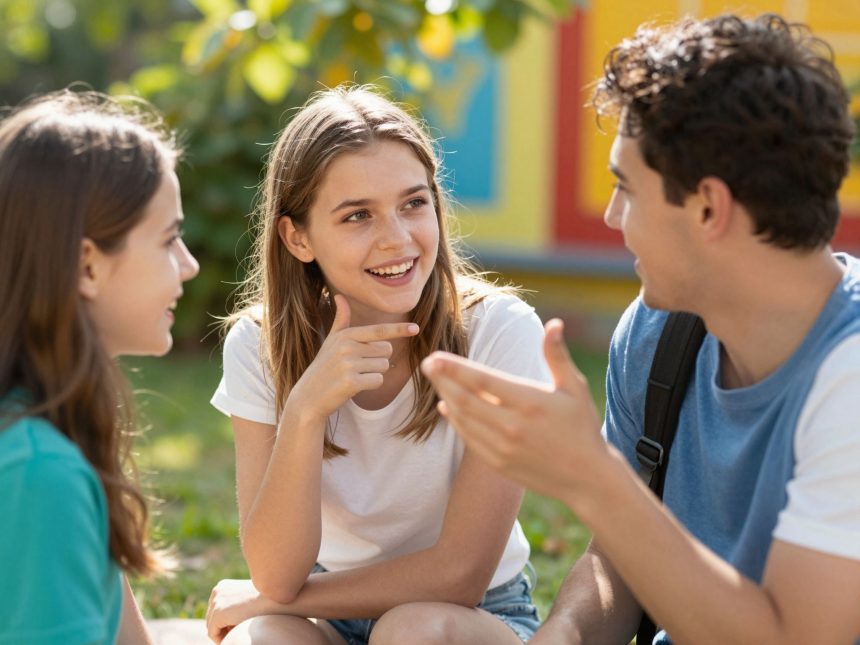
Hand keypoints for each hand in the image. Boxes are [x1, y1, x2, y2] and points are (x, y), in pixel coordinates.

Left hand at [206, 579, 273, 643]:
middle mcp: (217, 590)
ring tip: (241, 630)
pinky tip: (237, 634)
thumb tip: (227, 623)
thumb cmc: (268, 600)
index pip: (215, 610)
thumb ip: (235, 606)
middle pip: (211, 618)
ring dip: (224, 632)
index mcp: (223, 586)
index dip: (226, 622)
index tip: (239, 626)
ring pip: (211, 627)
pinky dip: (222, 639)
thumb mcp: (247, 600)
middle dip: (224, 627)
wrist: (276, 598)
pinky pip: (212, 634)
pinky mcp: (218, 613)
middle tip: (240, 629)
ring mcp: (216, 601)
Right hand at [290, 294, 419, 422]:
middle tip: (358, 366)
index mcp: (345, 335)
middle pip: (386, 350)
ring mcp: (348, 364)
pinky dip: (371, 385)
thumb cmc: (324, 367)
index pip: (378, 331)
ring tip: (355, 376)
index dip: (398, 330)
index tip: (416, 328)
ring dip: (374, 373)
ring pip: (384, 366)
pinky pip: (378, 380)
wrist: (309, 396)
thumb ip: (340, 320)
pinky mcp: (351, 382)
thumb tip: (339, 296)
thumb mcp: (331, 341)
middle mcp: (347, 347)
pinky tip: (355, 386)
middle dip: (378, 359)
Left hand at [421, 319, 605, 502]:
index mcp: (529, 401)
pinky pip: (469, 438)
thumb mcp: (574, 388)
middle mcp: (512, 426)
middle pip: (465, 398)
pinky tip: (447, 406)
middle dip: (442, 380)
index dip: (454, 367)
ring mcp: (503, 447)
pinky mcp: (499, 463)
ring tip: (435, 380)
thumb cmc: (582, 427)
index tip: (436, 356)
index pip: (482, 380)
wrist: (587, 478)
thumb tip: (553, 323)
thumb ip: (557, 355)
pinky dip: (455, 421)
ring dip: (445, 397)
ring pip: (463, 418)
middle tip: (427, 364)